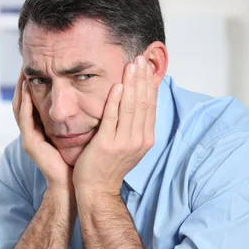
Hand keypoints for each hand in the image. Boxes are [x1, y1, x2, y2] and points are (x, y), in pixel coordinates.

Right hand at [12, 72, 72, 191]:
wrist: (72, 182)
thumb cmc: (77, 159)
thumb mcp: (77, 133)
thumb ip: (77, 117)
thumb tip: (90, 97)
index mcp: (42, 129)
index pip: (33, 102)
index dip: (32, 86)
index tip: (37, 67)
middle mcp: (32, 132)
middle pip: (22, 102)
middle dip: (22, 83)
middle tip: (25, 64)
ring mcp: (29, 138)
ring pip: (20, 108)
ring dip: (20, 89)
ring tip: (23, 72)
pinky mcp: (30, 143)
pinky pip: (24, 119)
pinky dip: (24, 103)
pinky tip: (26, 90)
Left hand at [72, 55, 156, 195]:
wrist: (97, 190)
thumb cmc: (109, 167)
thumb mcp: (128, 146)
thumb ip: (134, 127)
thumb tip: (137, 104)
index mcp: (145, 139)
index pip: (150, 106)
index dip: (149, 85)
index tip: (147, 68)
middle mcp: (138, 140)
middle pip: (143, 103)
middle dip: (142, 79)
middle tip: (141, 58)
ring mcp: (124, 143)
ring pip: (131, 107)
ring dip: (132, 83)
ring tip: (132, 65)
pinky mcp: (107, 144)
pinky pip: (113, 118)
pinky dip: (116, 101)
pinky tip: (118, 85)